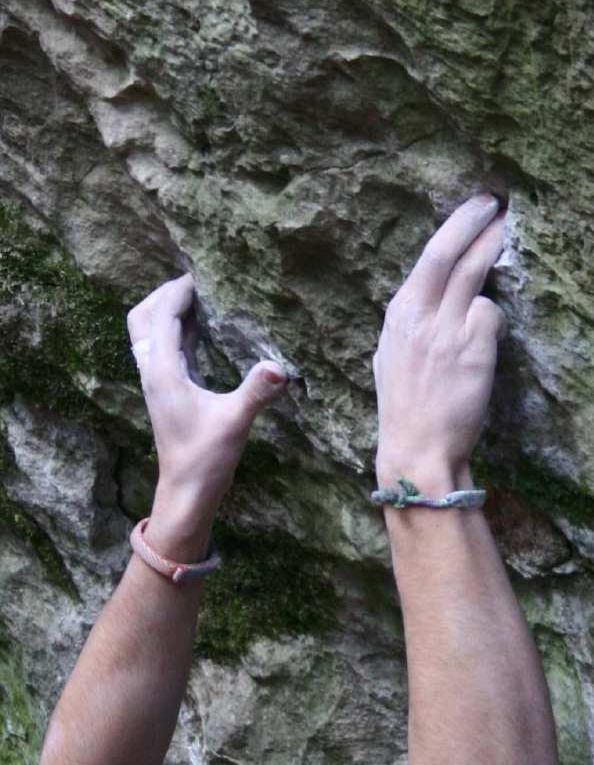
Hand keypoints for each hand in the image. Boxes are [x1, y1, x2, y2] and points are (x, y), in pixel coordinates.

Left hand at [126, 273, 286, 539]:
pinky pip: (162, 346)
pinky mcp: (166, 389)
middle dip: (164, 294)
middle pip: (141, 317)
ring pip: (147, 331)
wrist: (186, 491)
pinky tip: (201, 325)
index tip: (203, 273)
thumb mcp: (235, 423)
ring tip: (197, 296)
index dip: (179, 291)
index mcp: (163, 372)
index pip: (162, 316)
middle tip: (195, 281)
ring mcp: (157, 380)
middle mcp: (153, 371)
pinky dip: (175, 328)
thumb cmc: (206, 459)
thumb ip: (256, 392)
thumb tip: (281, 366)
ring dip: (165, 309)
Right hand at [373, 194, 505, 495]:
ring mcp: (447, 331)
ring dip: (493, 251)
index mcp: (397, 315)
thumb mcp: (390, 356)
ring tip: (506, 234)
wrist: (417, 449)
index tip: (474, 209)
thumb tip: (427, 299)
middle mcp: (419, 316)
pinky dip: (493, 322)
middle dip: (474, 221)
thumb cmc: (404, 407)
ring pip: (477, 277)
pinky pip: (491, 317)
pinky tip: (487, 342)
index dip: (454, 227)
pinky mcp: (472, 350)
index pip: (428, 257)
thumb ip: (409, 323)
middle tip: (495, 202)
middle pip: (450, 253)